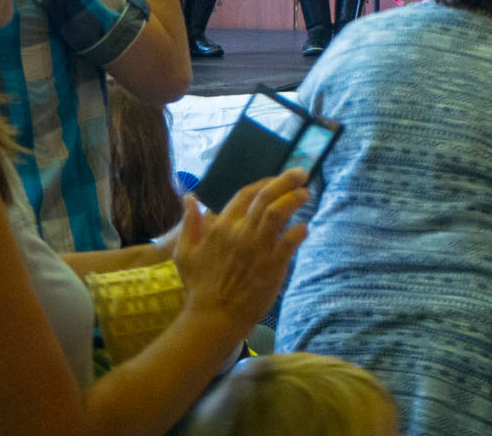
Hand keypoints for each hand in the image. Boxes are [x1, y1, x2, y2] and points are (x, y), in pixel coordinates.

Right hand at [173, 169, 309, 329]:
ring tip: (306, 194)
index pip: (246, 194)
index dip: (264, 182)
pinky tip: (304, 227)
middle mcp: (240, 233)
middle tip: (301, 173)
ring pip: (278, 213)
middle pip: (266, 197)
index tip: (276, 179)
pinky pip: (289, 242)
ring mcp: (257, 248)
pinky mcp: (272, 265)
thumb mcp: (185, 253)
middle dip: (285, 181)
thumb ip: (189, 223)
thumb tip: (190, 197)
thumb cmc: (199, 287)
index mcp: (221, 227)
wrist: (212, 318)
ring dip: (294, 199)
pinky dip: (299, 231)